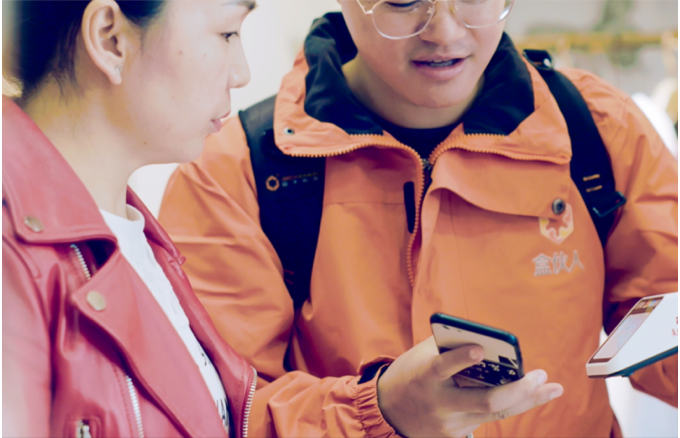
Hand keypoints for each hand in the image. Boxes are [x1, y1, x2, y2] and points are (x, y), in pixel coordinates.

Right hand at [377, 337, 563, 437]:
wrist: (389, 412)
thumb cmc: (411, 373)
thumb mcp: (422, 356)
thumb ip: (450, 347)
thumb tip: (488, 341)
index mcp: (425, 378)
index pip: (443, 368)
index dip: (460, 359)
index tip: (480, 349)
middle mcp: (440, 404)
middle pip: (486, 403)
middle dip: (518, 390)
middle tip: (539, 375)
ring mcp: (450, 424)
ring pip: (496, 413)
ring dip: (527, 400)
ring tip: (553, 387)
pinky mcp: (457, 434)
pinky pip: (489, 417)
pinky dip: (512, 403)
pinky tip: (533, 395)